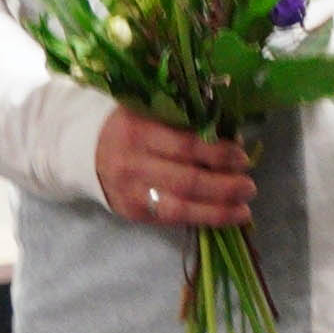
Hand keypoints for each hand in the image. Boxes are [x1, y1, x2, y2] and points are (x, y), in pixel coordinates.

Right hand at [97, 108, 255, 232]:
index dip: (218, 154)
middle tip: (250, 186)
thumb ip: (184, 123)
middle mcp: (133, 164)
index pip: (186, 146)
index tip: (242, 156)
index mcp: (139, 131)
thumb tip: (232, 138)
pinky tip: (225, 217)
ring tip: (244, 210)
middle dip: (224, 186)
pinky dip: (201, 219)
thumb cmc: (128, 126)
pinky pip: (171, 219)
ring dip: (218, 210)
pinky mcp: (132, 212)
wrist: (83, 150)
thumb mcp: (149, 113)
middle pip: (187, 180)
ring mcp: (132, 191)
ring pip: (180, 207)